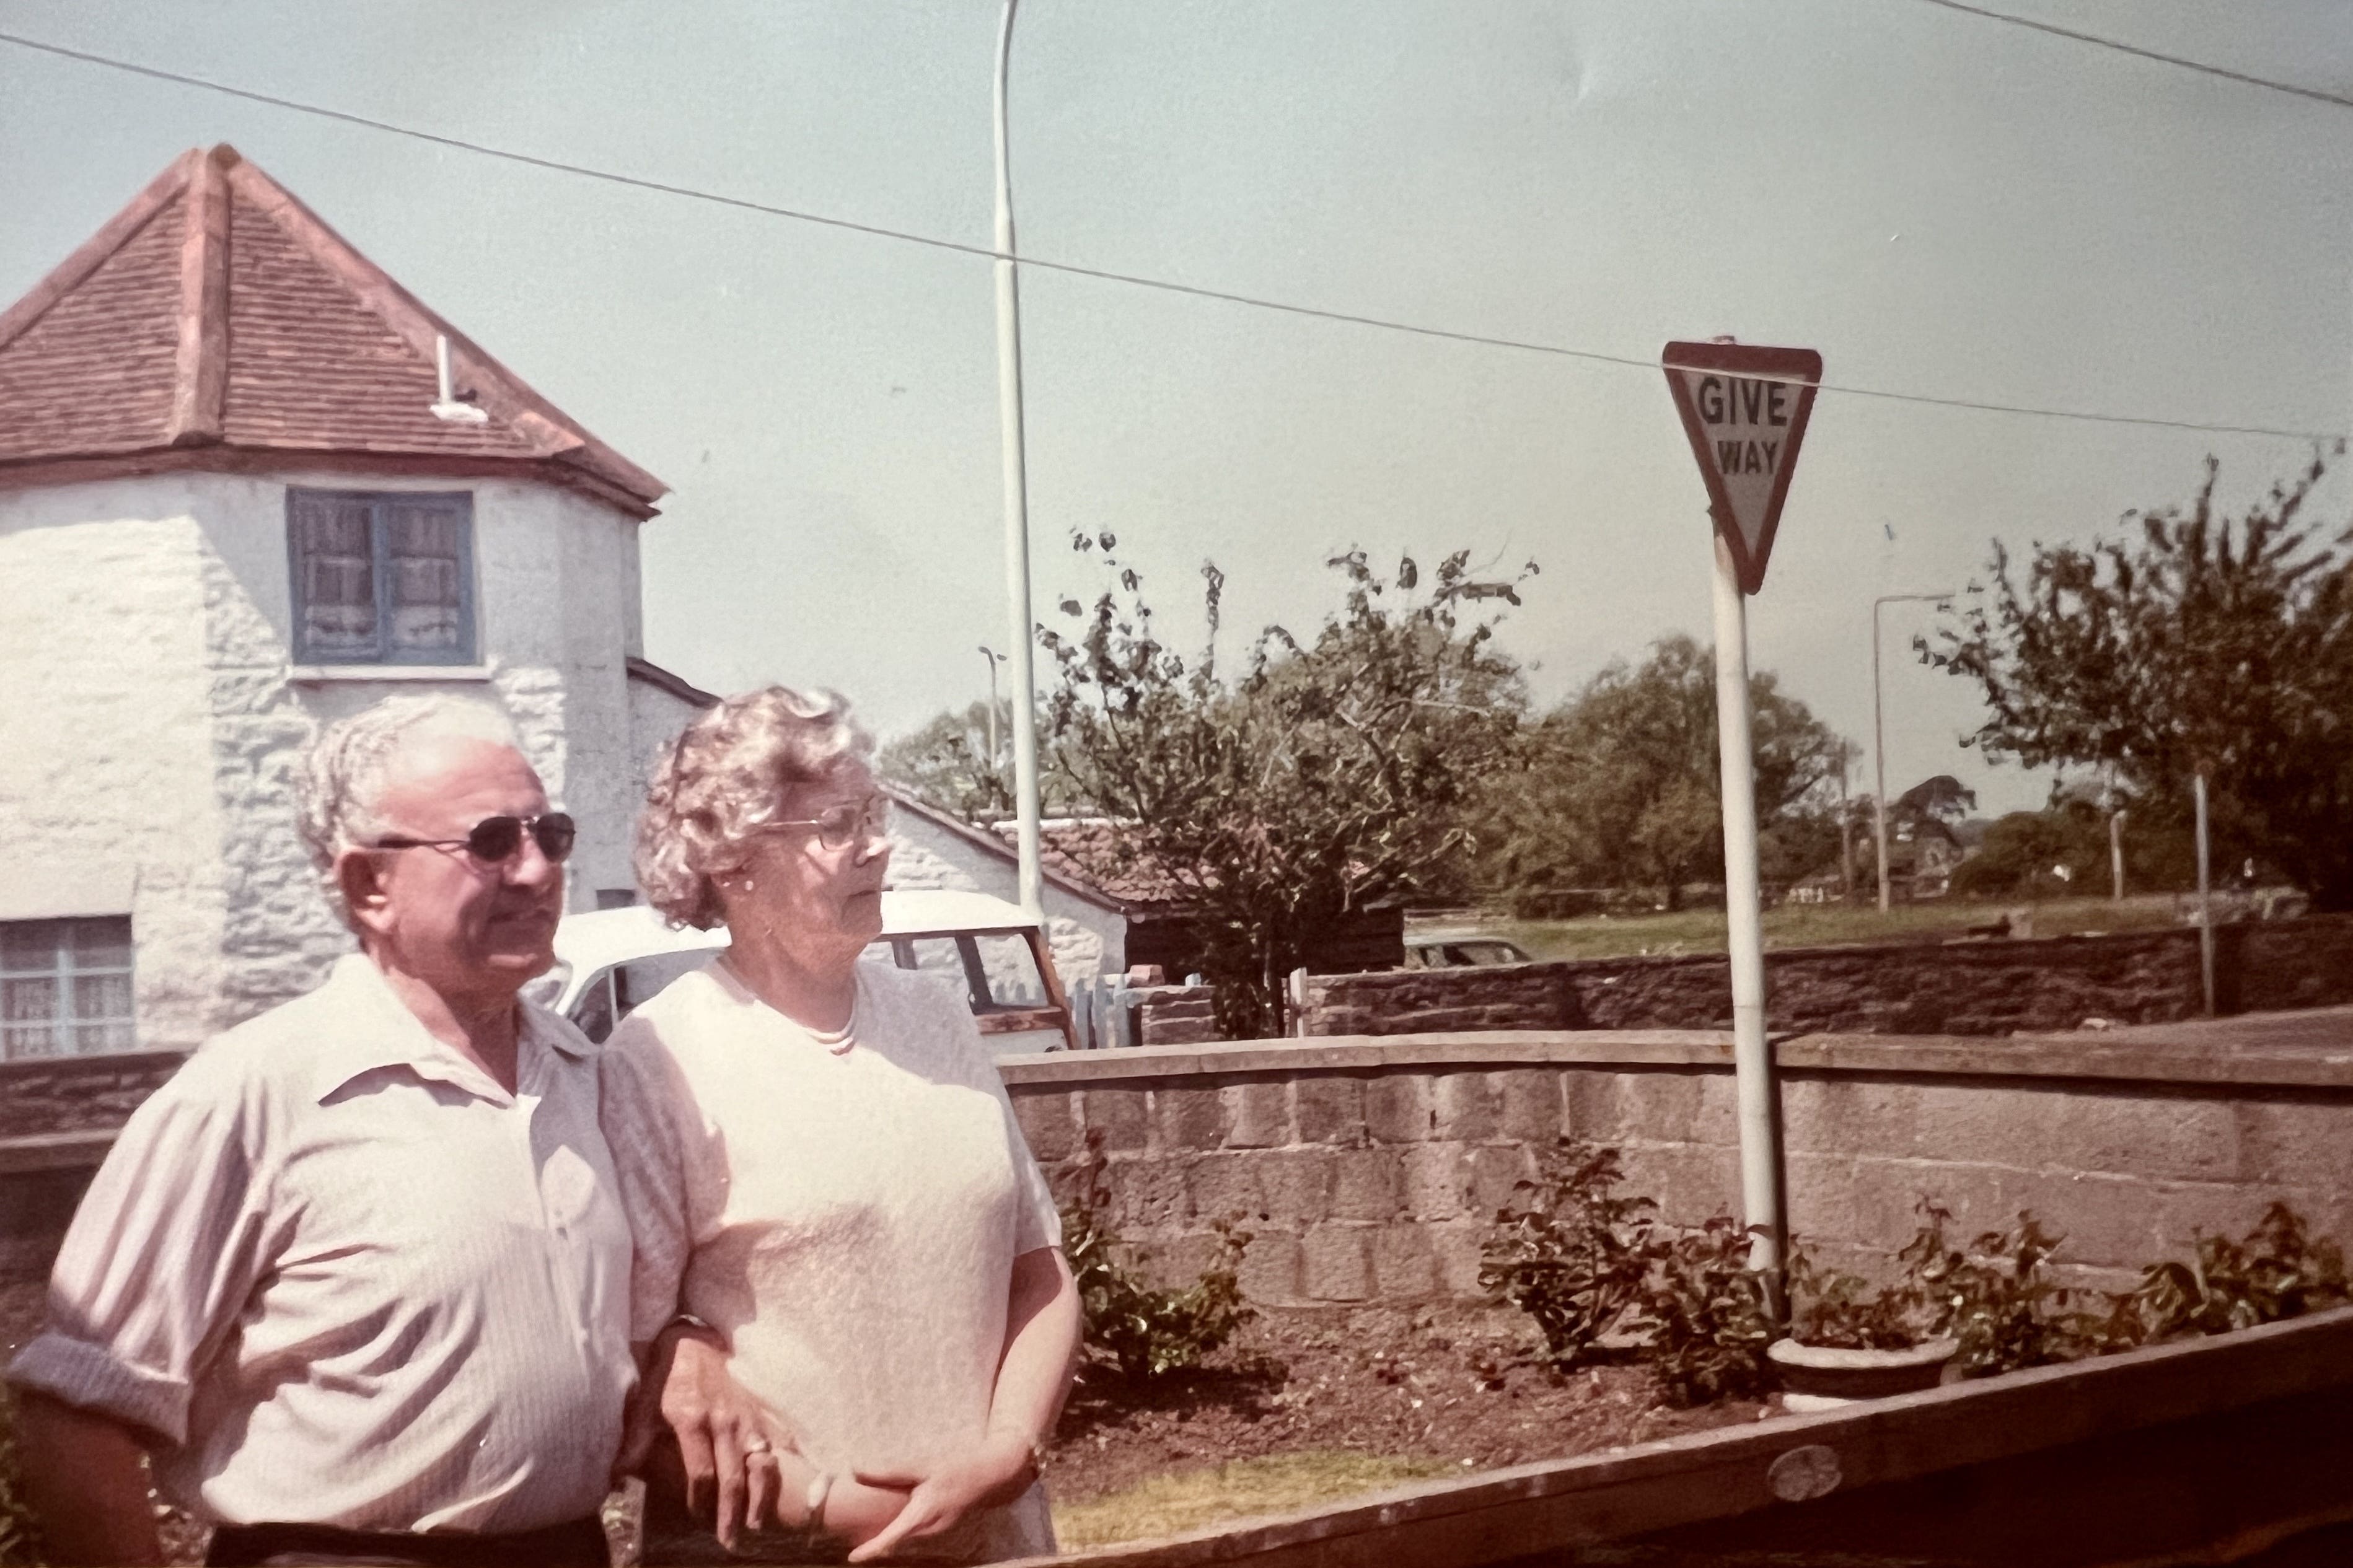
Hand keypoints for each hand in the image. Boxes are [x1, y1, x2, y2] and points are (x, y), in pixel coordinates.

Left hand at [633, 1324, 796, 1550]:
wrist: (695, 1345)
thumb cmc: (666, 1380)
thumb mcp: (645, 1407)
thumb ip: (634, 1443)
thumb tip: (615, 1478)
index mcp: (692, 1420)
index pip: (700, 1472)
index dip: (700, 1501)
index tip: (698, 1520)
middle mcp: (723, 1422)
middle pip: (732, 1476)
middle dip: (731, 1512)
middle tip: (729, 1540)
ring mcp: (744, 1419)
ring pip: (757, 1465)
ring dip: (757, 1499)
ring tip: (753, 1526)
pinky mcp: (757, 1416)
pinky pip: (771, 1450)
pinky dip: (772, 1476)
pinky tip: (772, 1495)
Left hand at [846, 1430, 1035, 1563]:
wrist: (993, 1473)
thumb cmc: (958, 1467)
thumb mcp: (922, 1465)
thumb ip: (889, 1471)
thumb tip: (855, 1470)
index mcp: (922, 1516)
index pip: (890, 1539)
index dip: (870, 1550)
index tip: (853, 1558)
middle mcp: (930, 1530)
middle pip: (898, 1541)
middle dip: (878, 1542)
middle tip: (857, 1539)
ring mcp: (939, 1531)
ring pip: (908, 1538)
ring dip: (893, 1535)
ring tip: (874, 1531)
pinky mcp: (944, 1526)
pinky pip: (919, 1532)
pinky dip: (906, 1529)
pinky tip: (901, 1517)